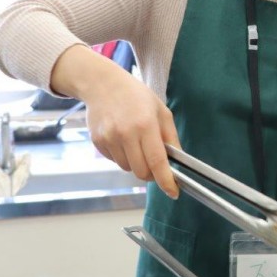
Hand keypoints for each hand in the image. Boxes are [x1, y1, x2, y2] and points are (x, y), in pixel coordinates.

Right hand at [73, 54, 180, 198]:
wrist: (102, 84)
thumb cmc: (136, 96)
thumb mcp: (161, 111)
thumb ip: (171, 138)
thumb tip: (178, 162)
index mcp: (145, 125)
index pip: (157, 162)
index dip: (166, 181)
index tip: (173, 192)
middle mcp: (125, 134)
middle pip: (141, 172)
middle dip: (152, 173)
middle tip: (156, 163)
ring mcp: (109, 139)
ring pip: (128, 168)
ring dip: (136, 163)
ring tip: (137, 143)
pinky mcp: (98, 142)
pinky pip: (115, 161)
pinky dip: (123, 157)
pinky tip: (123, 139)